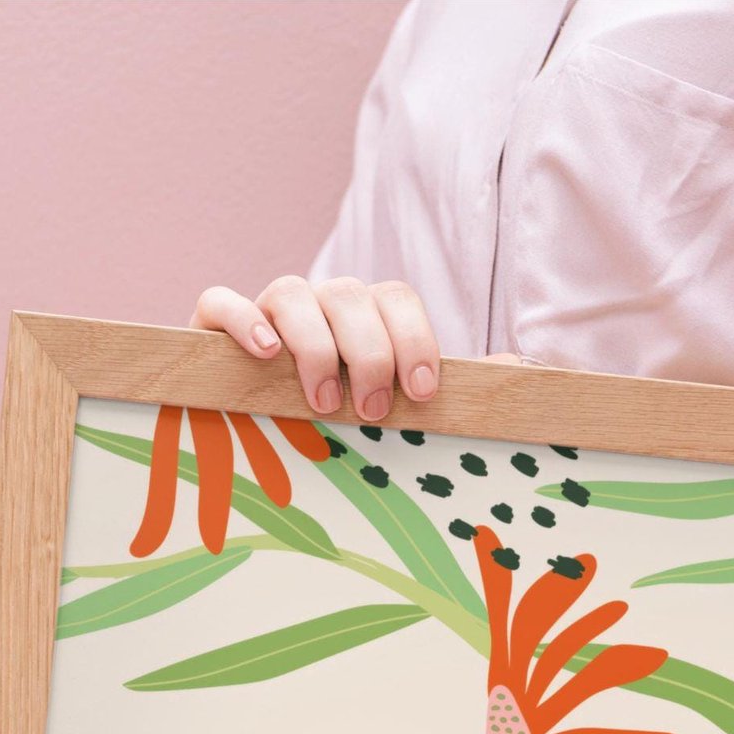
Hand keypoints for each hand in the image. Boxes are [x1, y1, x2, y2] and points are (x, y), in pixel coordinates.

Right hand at [190, 276, 440, 421]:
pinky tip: (266, 355)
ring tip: (323, 402)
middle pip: (350, 295)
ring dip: (315, 345)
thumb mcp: (397, 412)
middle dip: (368, 353)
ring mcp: (267, 311)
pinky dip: (243, 321)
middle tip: (372, 411)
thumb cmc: (340, 426)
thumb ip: (459, 392)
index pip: (397, 298)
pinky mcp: (212, 328)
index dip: (415, 340)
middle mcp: (320, 304)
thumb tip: (521, 371)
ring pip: (293, 293)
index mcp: (367, 316)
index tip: (423, 394)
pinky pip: (221, 302)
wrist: (251, 440)